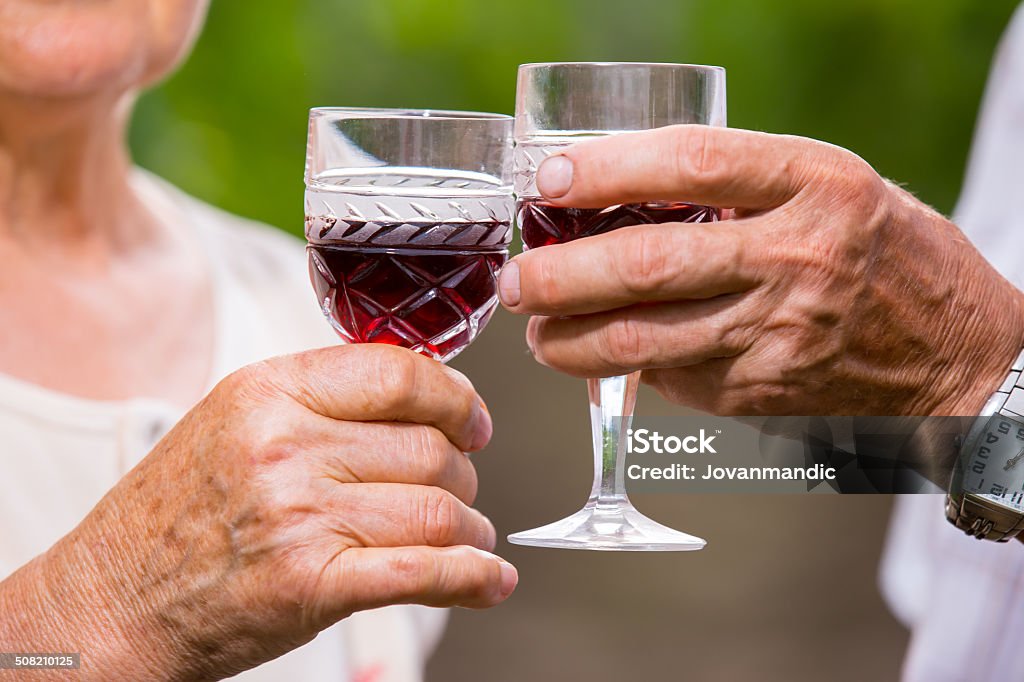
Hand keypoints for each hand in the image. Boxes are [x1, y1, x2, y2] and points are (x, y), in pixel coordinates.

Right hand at [1, 345, 514, 680]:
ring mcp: (297, 516)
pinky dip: (471, 577)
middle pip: (427, 448)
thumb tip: (419, 399)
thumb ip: (320, 400)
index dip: (455, 399)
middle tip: (459, 490)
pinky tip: (490, 579)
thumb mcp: (235, 419)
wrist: (110, 599)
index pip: (398, 374)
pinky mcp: (308, 584)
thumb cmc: (175, 510)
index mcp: (270, 391)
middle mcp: (284, 446)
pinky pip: (420, 571)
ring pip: (435, 509)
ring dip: (470, 528)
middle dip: (462, 473)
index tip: (471, 422)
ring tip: (469, 538)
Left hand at [499, 125, 1023, 415]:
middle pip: (649, 263)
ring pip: (644, 340)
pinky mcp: (763, 392)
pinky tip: (604, 357)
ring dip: (571, 340)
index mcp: (817, 184)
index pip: (694, 163)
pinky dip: (626, 368)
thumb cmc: (887, 255)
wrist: (958, 357)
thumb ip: (743, 186)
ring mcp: (778, 332)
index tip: (551, 182)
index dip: (610, 169)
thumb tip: (625, 196)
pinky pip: (672, 378)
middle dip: (561, 276)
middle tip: (517, 282)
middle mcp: (796, 257)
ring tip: (537, 332)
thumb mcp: (832, 188)